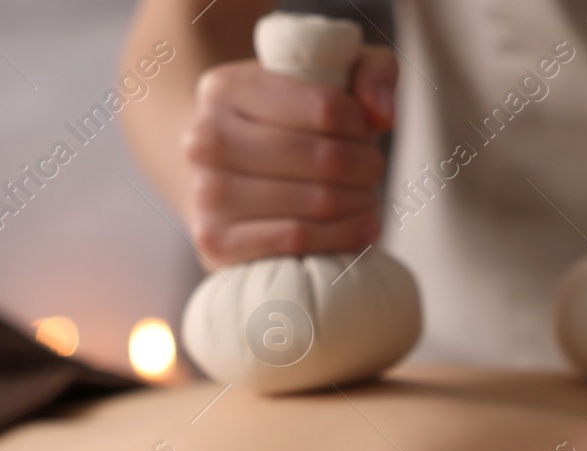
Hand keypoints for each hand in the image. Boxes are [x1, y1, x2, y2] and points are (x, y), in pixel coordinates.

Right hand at [183, 46, 396, 266]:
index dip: (361, 126)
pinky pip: (297, 240)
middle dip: (366, 168)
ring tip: (368, 199)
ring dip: (360, 203)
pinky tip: (364, 229)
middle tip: (374, 172)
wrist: (227, 177)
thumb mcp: (329, 76)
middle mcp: (205, 138)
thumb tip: (382, 116)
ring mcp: (206, 193)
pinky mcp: (215, 241)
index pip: (326, 108)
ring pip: (317, 202)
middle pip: (325, 158)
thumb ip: (371, 72)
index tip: (368, 134)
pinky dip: (342, 236)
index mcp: (226, 87)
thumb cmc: (287, 124)